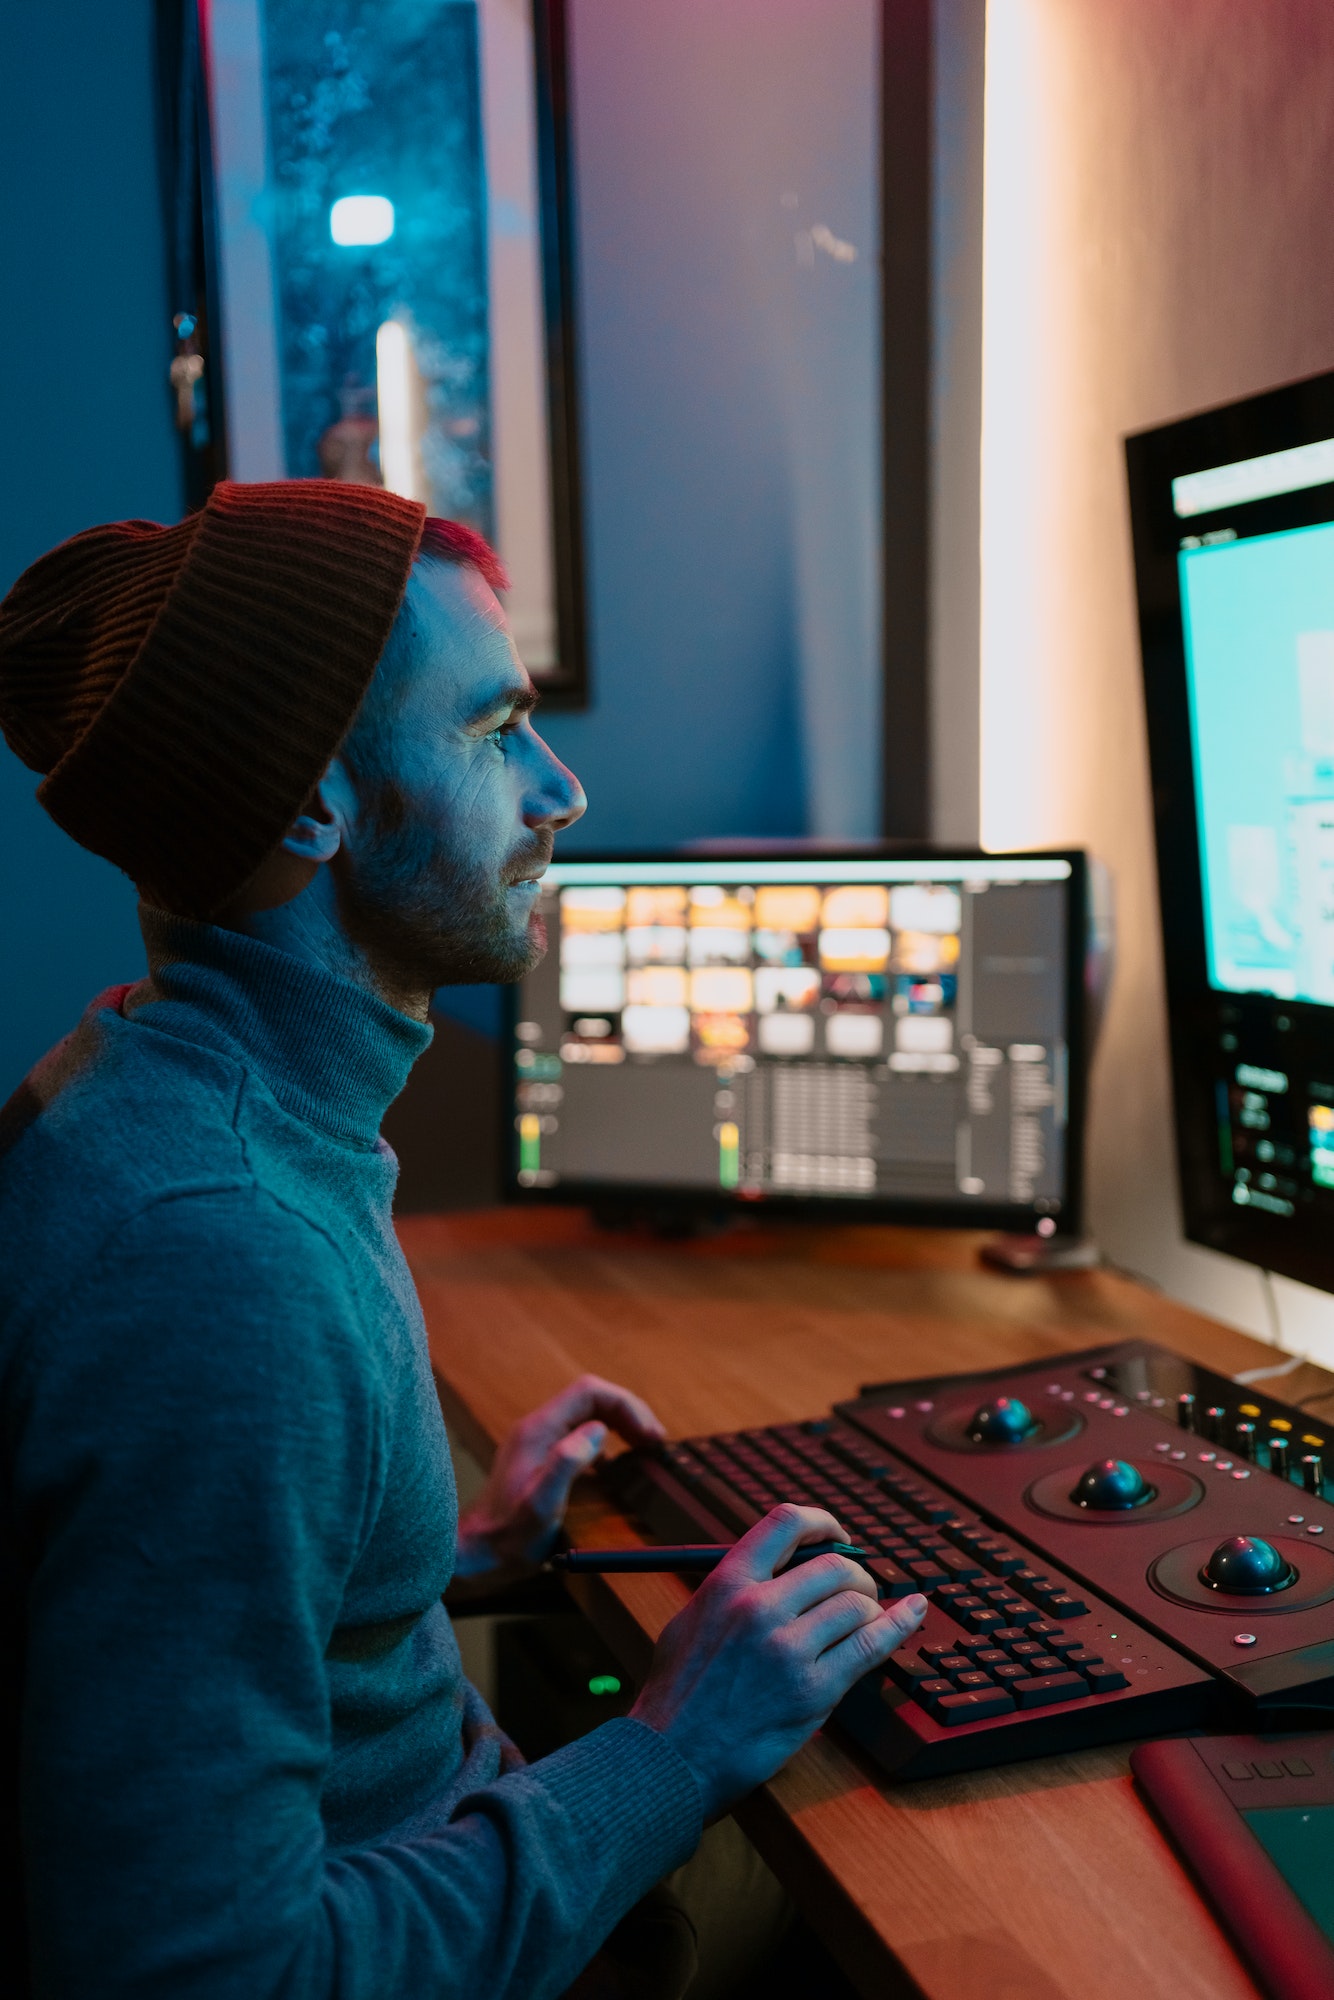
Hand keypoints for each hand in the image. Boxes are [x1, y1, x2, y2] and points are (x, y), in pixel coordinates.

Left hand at [453, 1374, 665, 1579]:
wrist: (475, 1550)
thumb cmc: (509, 1534)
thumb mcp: (541, 1504)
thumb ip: (567, 1463)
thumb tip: (599, 1432)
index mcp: (540, 1429)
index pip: (590, 1391)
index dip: (625, 1405)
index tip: (648, 1436)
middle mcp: (538, 1426)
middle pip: (591, 1398)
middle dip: (628, 1412)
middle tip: (655, 1441)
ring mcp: (538, 1440)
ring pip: (586, 1413)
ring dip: (619, 1423)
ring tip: (645, 1446)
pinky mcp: (540, 1456)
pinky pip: (579, 1433)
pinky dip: (606, 1440)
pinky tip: (617, 1464)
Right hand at [629, 1504, 925, 1818]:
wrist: (672, 1759)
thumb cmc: (678, 1696)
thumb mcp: (692, 1619)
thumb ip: (733, 1588)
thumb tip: (777, 1567)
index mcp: (727, 1583)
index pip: (786, 1523)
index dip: (822, 1522)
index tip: (837, 1534)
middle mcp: (759, 1607)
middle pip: (833, 1567)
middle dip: (855, 1576)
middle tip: (858, 1592)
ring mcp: (788, 1649)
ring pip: (856, 1605)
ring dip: (870, 1609)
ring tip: (865, 1621)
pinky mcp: (813, 1690)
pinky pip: (870, 1646)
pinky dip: (898, 1626)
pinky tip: (913, 1612)